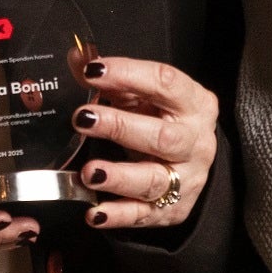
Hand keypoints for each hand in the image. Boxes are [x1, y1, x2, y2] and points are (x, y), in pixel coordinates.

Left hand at [71, 56, 219, 232]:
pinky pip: (144, 214)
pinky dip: (118, 215)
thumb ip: (111, 78)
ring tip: (89, 172)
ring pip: (155, 180)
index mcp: (193, 104)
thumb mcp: (142, 95)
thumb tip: (76, 57)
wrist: (190, 163)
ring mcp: (186, 179)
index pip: (166, 83)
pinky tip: (93, 212)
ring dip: (119, 177)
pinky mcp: (172, 209)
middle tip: (83, 119)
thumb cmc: (161, 120)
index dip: (129, 74)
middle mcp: (195, 142)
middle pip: (162, 137)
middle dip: (120, 127)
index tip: (92, 71)